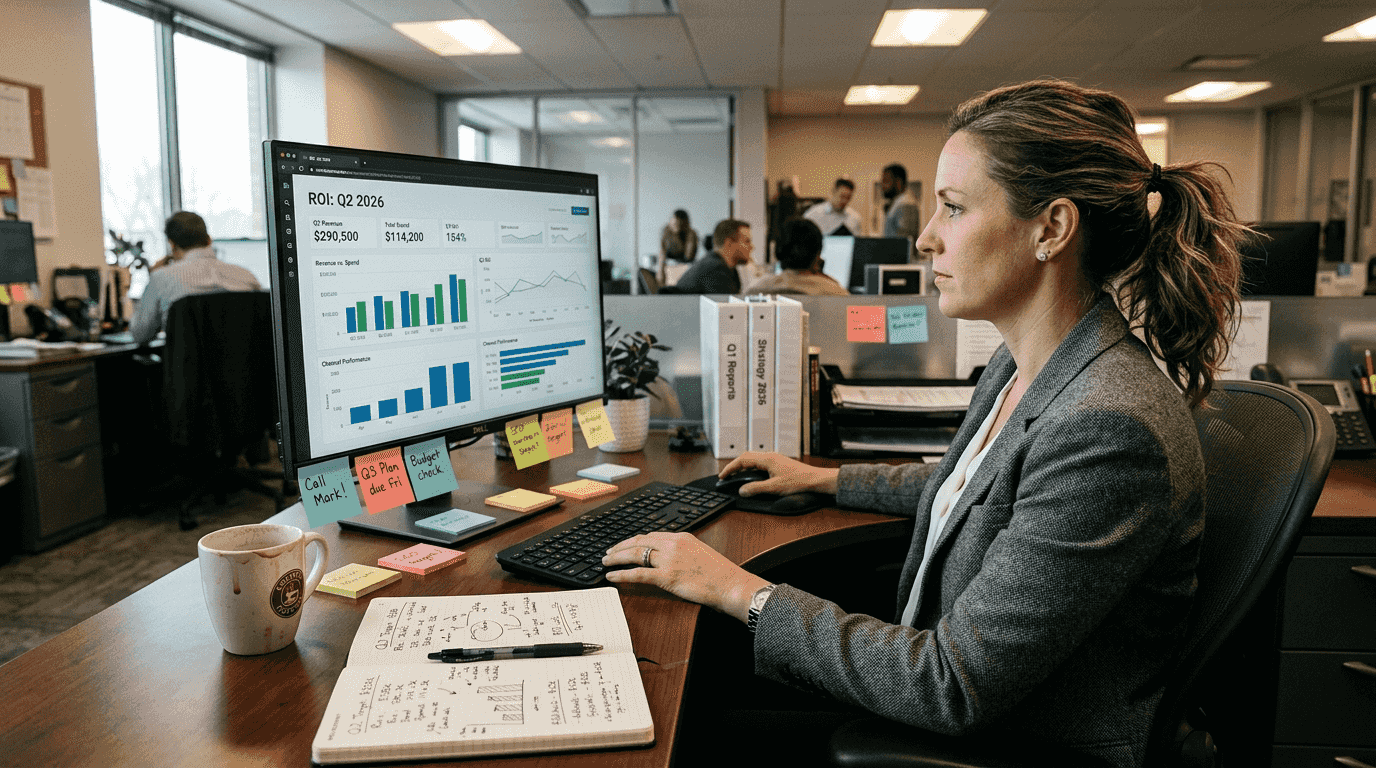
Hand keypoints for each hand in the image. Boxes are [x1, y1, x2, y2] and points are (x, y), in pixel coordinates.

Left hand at [603, 532, 767, 622]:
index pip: (650, 535)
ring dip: (616, 558)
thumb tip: (670, 560)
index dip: (634, 540)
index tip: (624, 545)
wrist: (731, 584)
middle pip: (638, 541)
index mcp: (681, 537)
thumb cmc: (720, 574)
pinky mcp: (667, 577)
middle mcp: (673, 544)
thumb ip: (683, 553)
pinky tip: (612, 576)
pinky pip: (638, 574)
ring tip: (605, 562)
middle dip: (620, 546)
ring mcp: (669, 560)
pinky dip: (621, 574)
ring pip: (634, 554)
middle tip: (608, 553)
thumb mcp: (700, 553)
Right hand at [719, 451, 839, 496]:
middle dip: (735, 466)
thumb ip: (756, 489)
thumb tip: (742, 491)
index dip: (730, 468)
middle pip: (746, 458)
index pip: (743, 460)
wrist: (815, 480)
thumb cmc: (799, 481)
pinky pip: (760, 464)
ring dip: (743, 467)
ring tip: (736, 476)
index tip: (723, 475)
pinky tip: (752, 477)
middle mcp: (770, 457)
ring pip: (754, 460)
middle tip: (726, 476)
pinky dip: (752, 469)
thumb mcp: (774, 488)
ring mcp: (775, 460)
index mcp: (767, 459)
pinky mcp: (779, 465)